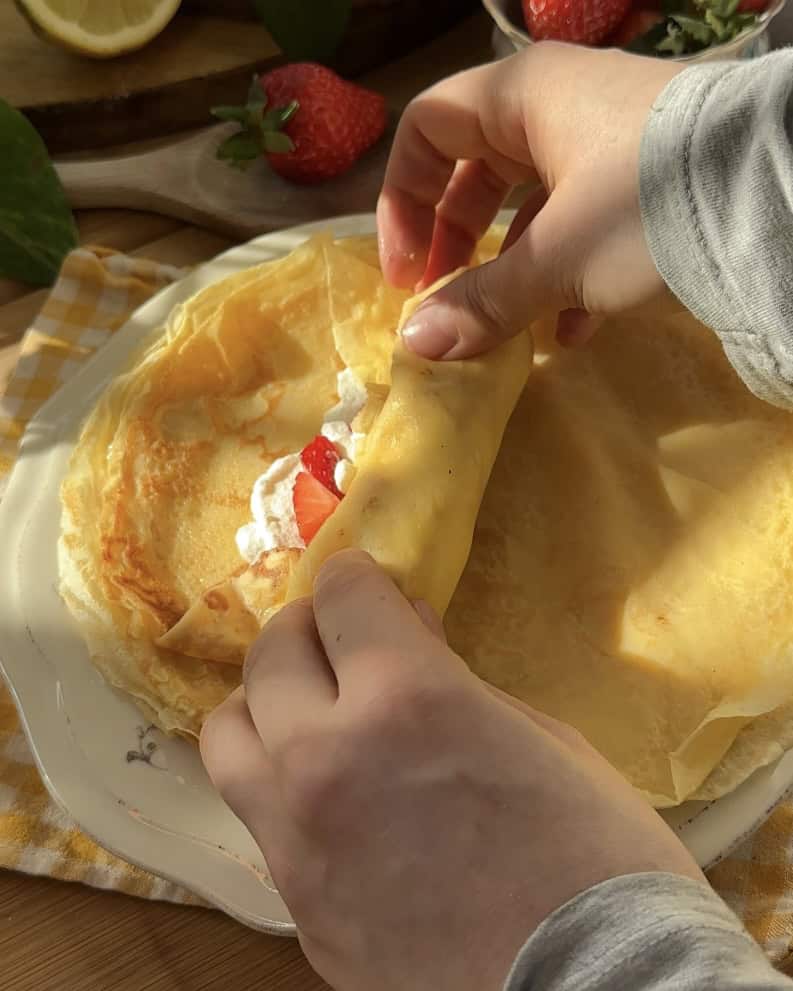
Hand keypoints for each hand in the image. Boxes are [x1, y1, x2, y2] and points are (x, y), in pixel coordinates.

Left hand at [201, 550, 701, 990]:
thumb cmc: (598, 854)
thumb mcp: (543, 738)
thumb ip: (455, 676)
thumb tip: (407, 629)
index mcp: (406, 698)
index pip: (342, 596)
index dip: (357, 578)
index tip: (366, 582)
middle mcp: (327, 755)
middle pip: (272, 653)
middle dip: (308, 626)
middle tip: (341, 636)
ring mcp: (296, 835)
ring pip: (229, 732)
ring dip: (266, 701)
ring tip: (309, 707)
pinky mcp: (292, 901)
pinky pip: (253, 811)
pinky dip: (274, 774)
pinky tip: (322, 784)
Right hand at [377, 43, 681, 356]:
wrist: (774, 197)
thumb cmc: (645, 205)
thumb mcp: (557, 259)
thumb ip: (482, 301)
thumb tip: (418, 345)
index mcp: (521, 98)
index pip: (428, 130)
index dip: (404, 201)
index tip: (409, 273)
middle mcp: (559, 108)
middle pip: (475, 170)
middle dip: (455, 243)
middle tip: (445, 300)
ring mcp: (606, 144)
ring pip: (532, 204)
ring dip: (512, 270)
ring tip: (506, 328)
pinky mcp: (643, 182)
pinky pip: (583, 223)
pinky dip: (567, 275)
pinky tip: (573, 333)